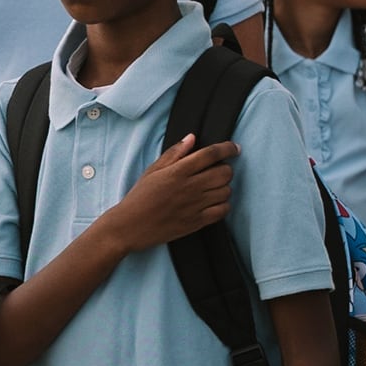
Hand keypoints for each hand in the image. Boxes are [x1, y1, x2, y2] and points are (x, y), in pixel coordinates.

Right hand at [101, 135, 237, 254]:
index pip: (211, 154)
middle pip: (225, 173)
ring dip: (224, 187)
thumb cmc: (140, 197)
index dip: (227, 148)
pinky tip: (214, 202)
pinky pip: (223, 211)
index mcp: (178, 171)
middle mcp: (190, 187)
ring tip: (213, 187)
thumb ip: (174, 153)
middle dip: (225, 168)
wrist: (130, 226)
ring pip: (226, 191)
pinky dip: (223, 205)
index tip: (234, 148)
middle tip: (217, 171)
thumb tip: (192, 138)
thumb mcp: (153, 170)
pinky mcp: (197, 222)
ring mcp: (195, 206)